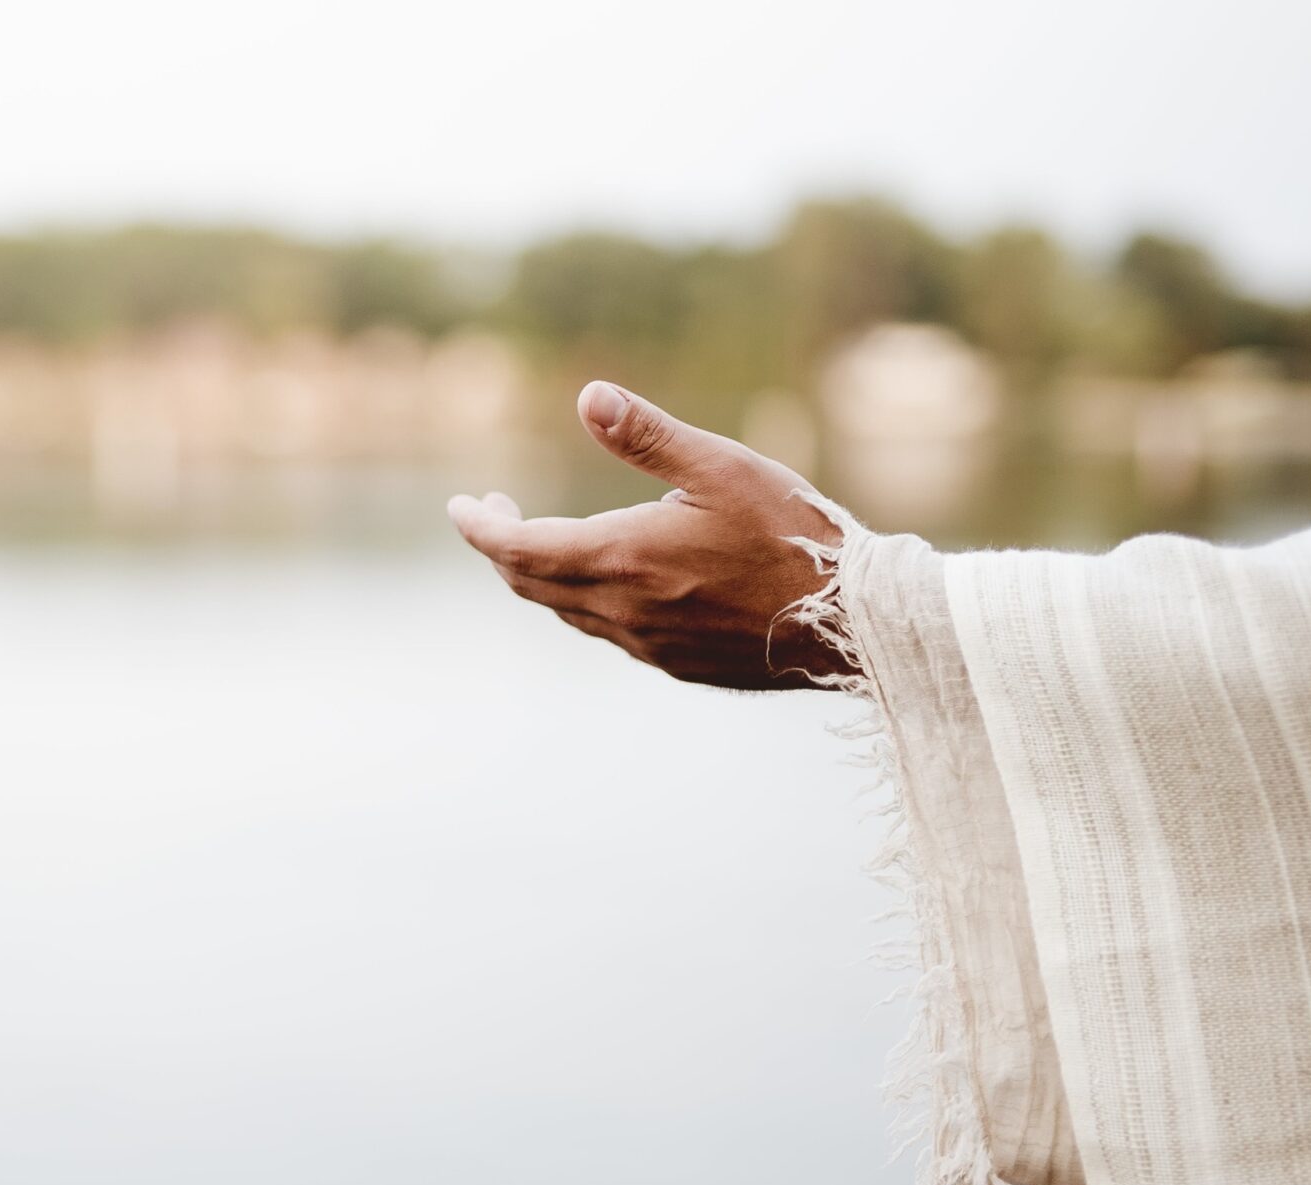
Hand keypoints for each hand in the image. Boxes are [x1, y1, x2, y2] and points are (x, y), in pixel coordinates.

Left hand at [448, 381, 852, 690]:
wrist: (852, 622)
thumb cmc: (793, 536)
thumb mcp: (722, 467)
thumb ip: (648, 436)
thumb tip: (588, 395)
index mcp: (623, 557)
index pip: (517, 550)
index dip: (478, 529)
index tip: (458, 507)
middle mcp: (622, 610)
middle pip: (531, 583)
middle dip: (502, 546)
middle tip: (496, 511)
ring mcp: (647, 644)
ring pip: (567, 610)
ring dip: (542, 574)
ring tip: (546, 536)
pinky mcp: (674, 663)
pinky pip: (606, 632)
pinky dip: (583, 600)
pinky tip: (608, 578)